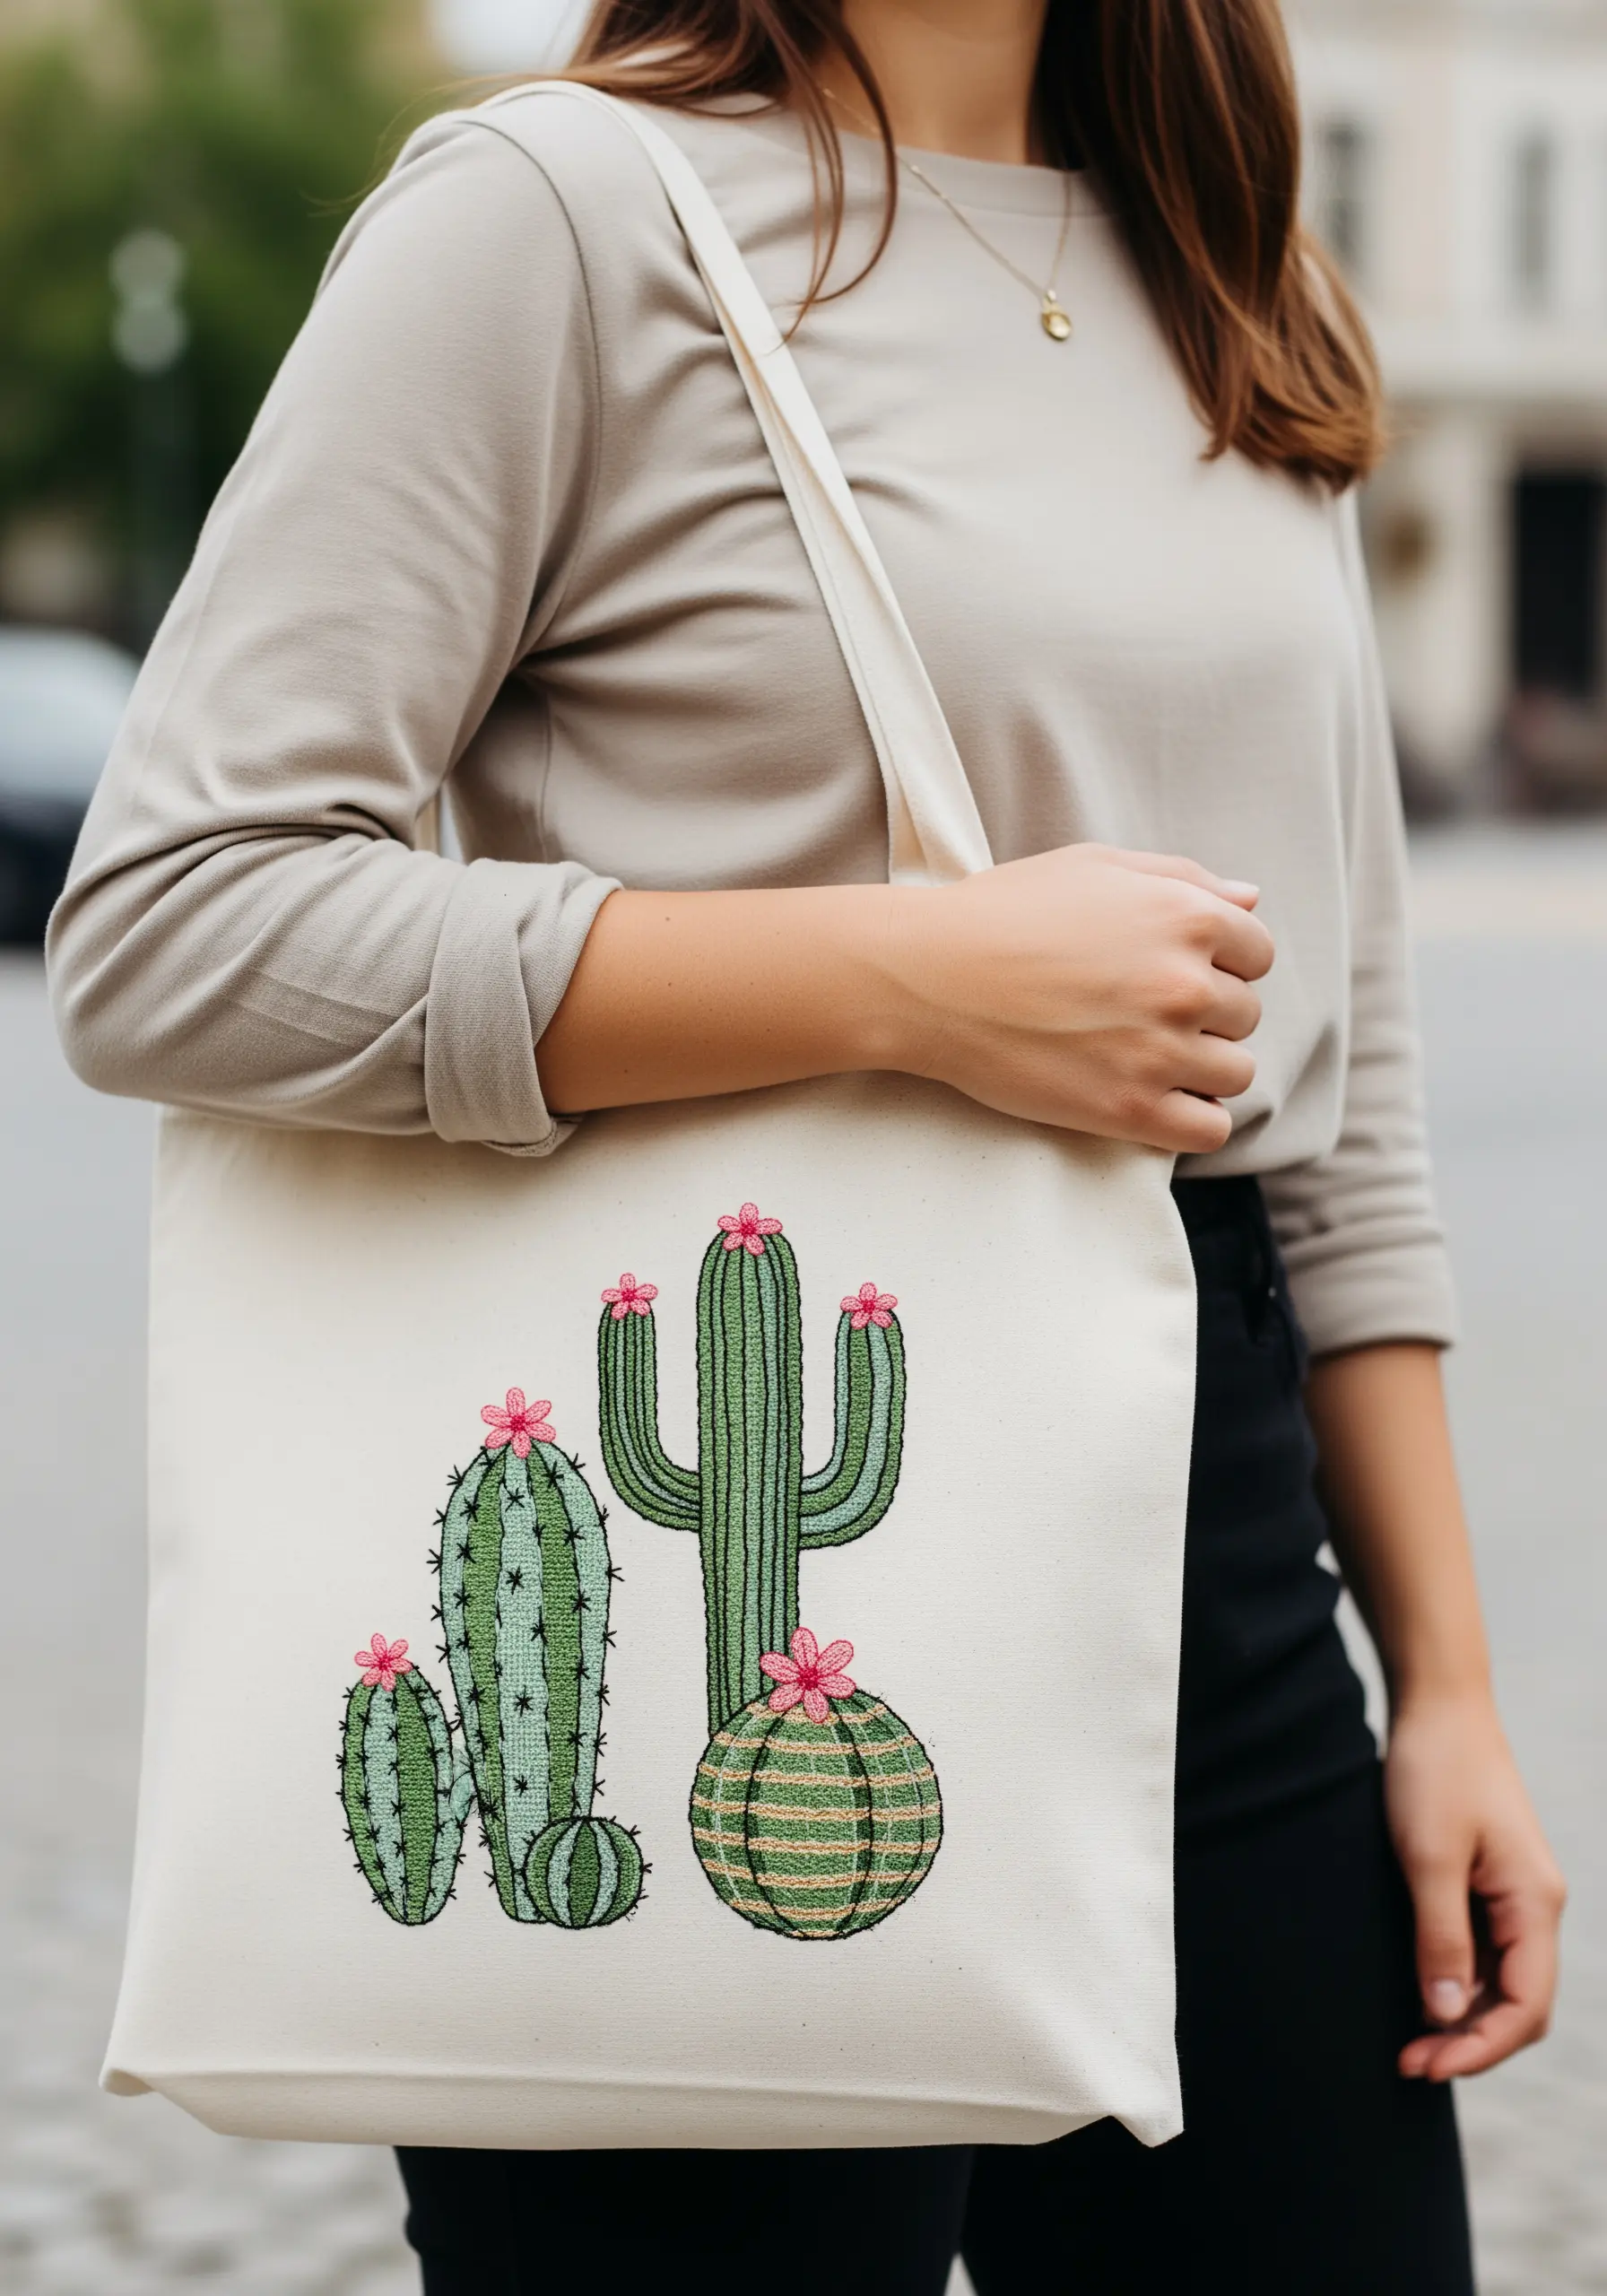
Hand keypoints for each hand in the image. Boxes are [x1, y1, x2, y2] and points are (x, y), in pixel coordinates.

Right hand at [886, 844, 1273, 1152]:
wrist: (929, 977)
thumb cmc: (1004, 913)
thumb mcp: (1094, 867)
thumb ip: (1183, 879)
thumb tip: (1249, 900)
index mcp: (1187, 916)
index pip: (1257, 954)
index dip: (1218, 962)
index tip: (1170, 970)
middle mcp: (1187, 983)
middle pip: (1244, 1015)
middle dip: (1205, 1015)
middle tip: (1139, 1012)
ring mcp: (1160, 1051)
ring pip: (1236, 1074)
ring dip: (1201, 1068)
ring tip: (1144, 1057)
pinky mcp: (1130, 1109)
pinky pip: (1209, 1129)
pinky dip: (1193, 1119)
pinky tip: (1157, 1101)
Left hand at [1387, 1690, 1564, 2079]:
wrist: (1438, 1704)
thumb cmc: (1434, 1771)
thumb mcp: (1428, 1858)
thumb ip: (1441, 1939)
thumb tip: (1448, 2017)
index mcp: (1535, 1903)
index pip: (1525, 2005)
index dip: (1481, 2048)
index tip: (1426, 2067)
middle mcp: (1536, 1905)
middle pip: (1520, 2003)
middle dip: (1471, 2043)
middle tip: (1409, 2064)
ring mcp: (1515, 1894)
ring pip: (1503, 1982)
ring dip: (1463, 2019)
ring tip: (1411, 2044)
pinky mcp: (1490, 1882)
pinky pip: (1486, 1952)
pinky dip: (1459, 1984)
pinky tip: (1424, 1997)